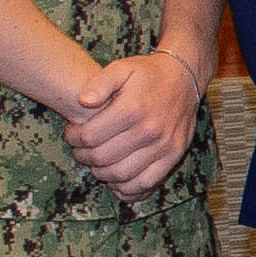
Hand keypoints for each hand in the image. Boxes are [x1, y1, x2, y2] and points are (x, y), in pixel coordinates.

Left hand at [61, 51, 206, 198]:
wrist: (184, 78)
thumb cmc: (147, 74)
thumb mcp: (121, 68)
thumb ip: (99, 82)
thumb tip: (83, 101)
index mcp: (132, 108)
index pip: (90, 136)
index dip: (74, 138)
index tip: (71, 134)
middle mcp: (149, 130)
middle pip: (102, 158)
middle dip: (83, 156)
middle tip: (80, 150)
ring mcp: (163, 145)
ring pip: (121, 175)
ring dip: (101, 173)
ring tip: (96, 163)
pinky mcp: (173, 155)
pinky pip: (146, 183)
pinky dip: (127, 188)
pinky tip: (116, 181)